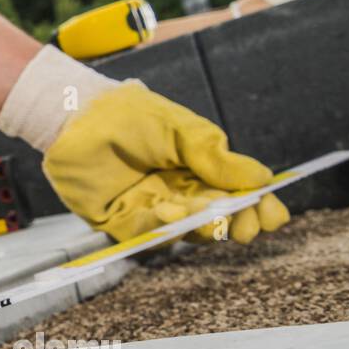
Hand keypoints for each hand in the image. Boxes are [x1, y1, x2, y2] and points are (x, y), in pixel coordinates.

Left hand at [0, 46, 288, 243]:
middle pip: (215, 219)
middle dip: (235, 224)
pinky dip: (159, 228)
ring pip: (183, 231)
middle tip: (245, 226)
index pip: (235, 195)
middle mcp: (177, 193)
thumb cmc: (129, 114)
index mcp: (198, 169)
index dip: (256, 208)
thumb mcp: (180, 128)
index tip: (272, 216)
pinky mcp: (117, 221)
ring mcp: (148, 209)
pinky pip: (144, 235)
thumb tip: (262, 179)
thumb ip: (215, 155)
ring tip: (206, 211)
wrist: (76, 114)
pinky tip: (166, 212)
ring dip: (199, 225)